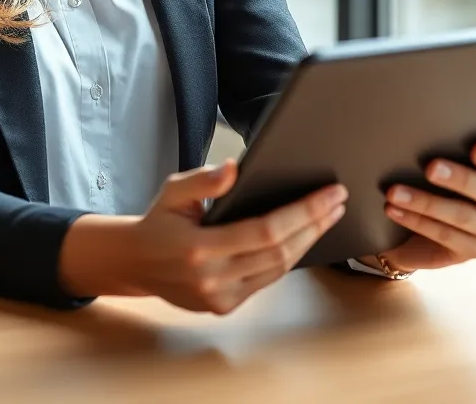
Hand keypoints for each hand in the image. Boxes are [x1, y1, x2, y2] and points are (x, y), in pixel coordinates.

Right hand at [58, 160, 346, 313]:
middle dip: (315, 223)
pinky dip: (289, 257)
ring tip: (329, 215)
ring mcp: (220, 298)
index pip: (265, 231)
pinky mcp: (225, 306)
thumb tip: (234, 169)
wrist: (137, 262)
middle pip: (280, 251)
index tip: (329, 193)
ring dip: (309, 241)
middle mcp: (213, 279)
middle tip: (338, 199)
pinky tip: (304, 236)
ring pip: (279, 269)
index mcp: (199, 248)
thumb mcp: (174, 190)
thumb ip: (203, 179)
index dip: (302, 212)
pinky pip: (267, 280)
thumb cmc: (159, 221)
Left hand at [369, 122, 475, 274]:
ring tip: (395, 191)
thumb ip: (469, 128)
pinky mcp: (473, 250)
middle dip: (459, 178)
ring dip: (426, 202)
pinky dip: (416, 221)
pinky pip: (445, 236)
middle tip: (430, 167)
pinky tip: (393, 208)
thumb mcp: (457, 147)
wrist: (429, 215)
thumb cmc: (448, 168)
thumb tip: (463, 108)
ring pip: (463, 216)